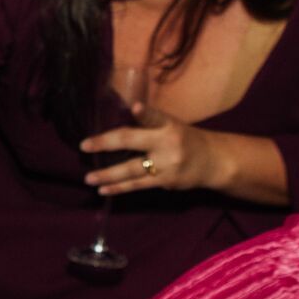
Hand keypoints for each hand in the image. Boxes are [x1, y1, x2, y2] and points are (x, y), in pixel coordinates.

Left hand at [81, 105, 221, 196]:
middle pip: (132, 141)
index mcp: (169, 124)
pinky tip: (103, 190)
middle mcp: (167, 142)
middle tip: (84, 146)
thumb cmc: (185, 139)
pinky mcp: (166, 181)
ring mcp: (167, 164)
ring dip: (108, 174)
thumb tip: (121, 121)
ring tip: (89, 178)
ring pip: (131, 169)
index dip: (145, 112)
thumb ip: (149, 123)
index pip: (155, 116)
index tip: (135, 108)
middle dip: (106, 143)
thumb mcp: (171, 125)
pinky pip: (137, 185)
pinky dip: (119, 188)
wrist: (214, 161)